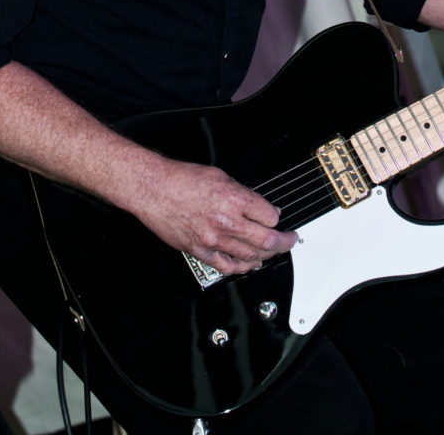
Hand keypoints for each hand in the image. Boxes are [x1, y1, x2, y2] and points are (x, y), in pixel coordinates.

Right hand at [132, 155, 296, 275]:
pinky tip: (247, 264)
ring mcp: (213, 239)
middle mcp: (226, 221)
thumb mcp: (219, 176)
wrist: (154, 189)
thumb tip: (257, 204)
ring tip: (271, 252)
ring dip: (266, 255)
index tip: (276, 217)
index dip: (276, 217)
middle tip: (289, 240)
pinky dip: (241, 267)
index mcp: (233, 198)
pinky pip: (227, 266)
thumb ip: (241, 192)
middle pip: (267, 240)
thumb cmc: (181, 179)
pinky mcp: (200, 250)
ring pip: (250, 256)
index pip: (270, 216)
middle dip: (284, 242)